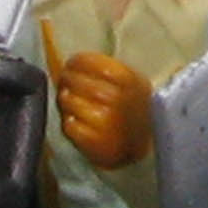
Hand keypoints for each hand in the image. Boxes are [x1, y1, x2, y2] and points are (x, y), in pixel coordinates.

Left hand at [54, 49, 151, 165]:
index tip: (72, 63)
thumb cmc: (133, 110)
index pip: (90, 62)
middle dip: (67, 79)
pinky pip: (69, 125)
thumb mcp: (132, 82)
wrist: (142, 145)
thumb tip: (74, 62)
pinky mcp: (94, 141)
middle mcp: (116, 99)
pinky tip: (76, 119)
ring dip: (65, 100)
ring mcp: (104, 121)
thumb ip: (107, 69)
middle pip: (76, 80)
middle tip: (65, 81)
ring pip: (69, 101)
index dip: (76, 62)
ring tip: (70, 100)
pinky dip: (69, 121)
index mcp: (127, 80)